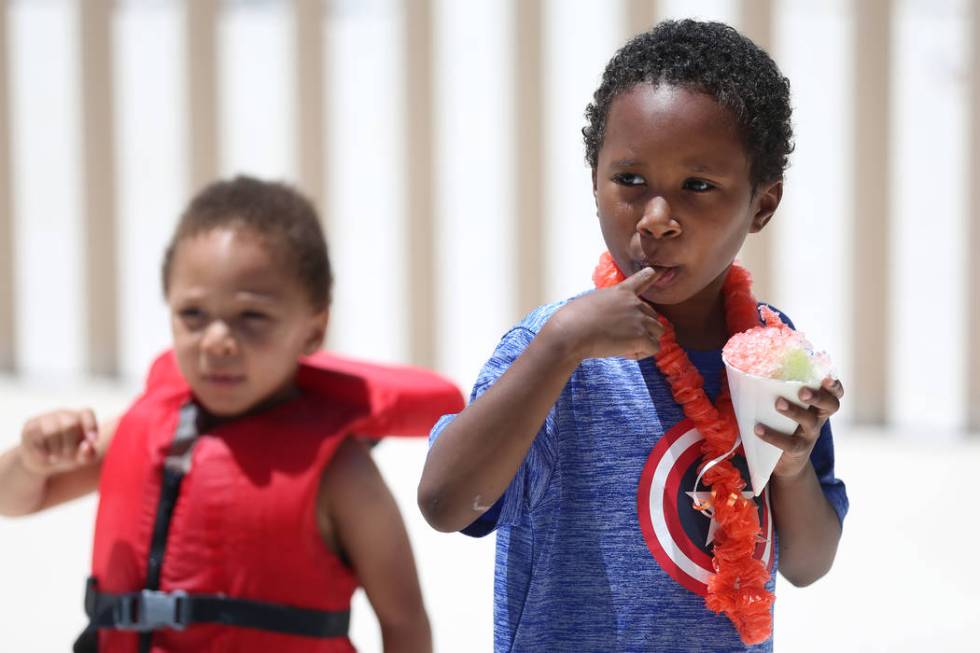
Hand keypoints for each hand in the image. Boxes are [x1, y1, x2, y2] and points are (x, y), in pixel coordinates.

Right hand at [18, 409, 99, 476]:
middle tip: (67, 456)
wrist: (41, 462)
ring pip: (52, 431)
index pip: (87, 413)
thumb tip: (87, 446)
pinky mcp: (29, 427)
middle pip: (70, 424)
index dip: (91, 425)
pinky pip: (36, 438)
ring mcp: (44, 418)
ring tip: (56, 458)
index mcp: (79, 417)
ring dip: (56, 450)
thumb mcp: (81, 459)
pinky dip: (43, 452)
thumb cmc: (67, 456)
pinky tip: (45, 456)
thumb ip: (89, 454)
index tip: (93, 441)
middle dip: (70, 445)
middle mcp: (62, 414)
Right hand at [543, 267, 664, 360]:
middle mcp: (634, 303)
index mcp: (621, 292)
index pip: (643, 277)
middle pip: (653, 315)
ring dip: (645, 341)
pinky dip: (640, 354)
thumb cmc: (572, 319)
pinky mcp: (641, 337)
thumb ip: (607, 305)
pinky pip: (653, 348)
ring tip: (624, 347)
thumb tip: (607, 317)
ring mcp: (639, 320)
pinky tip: (624, 353)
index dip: (651, 275)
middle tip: (621, 337)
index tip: (657, 270)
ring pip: (658, 332)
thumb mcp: (591, 301)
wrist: (570, 332)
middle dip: (642, 327)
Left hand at [754, 377, 842, 480]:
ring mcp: (810, 435)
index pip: (834, 394)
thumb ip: (781, 393)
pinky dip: (773, 436)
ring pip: (810, 422)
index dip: (834, 386)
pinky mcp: (798, 450)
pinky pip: (789, 443)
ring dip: (795, 411)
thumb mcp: (788, 410)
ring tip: (778, 403)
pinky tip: (758, 429)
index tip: (827, 378)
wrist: (787, 462)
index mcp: (817, 407)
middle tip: (803, 391)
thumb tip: (751, 371)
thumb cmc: (785, 427)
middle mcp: (818, 419)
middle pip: (830, 406)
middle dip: (818, 397)